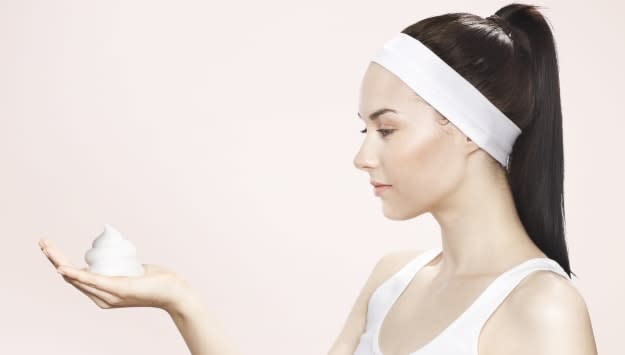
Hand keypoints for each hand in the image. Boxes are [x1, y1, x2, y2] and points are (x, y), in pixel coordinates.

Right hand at [39, 238, 190, 312]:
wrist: (174, 292)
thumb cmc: (156, 282)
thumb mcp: (132, 272)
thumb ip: (122, 267)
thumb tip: (115, 256)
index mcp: (102, 294)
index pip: (75, 277)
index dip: (60, 262)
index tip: (49, 246)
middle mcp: (101, 298)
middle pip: (70, 276)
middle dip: (54, 258)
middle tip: (42, 242)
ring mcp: (109, 295)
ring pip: (77, 277)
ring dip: (59, 262)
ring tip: (47, 248)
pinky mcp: (118, 289)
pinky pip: (93, 281)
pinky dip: (77, 275)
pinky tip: (64, 269)